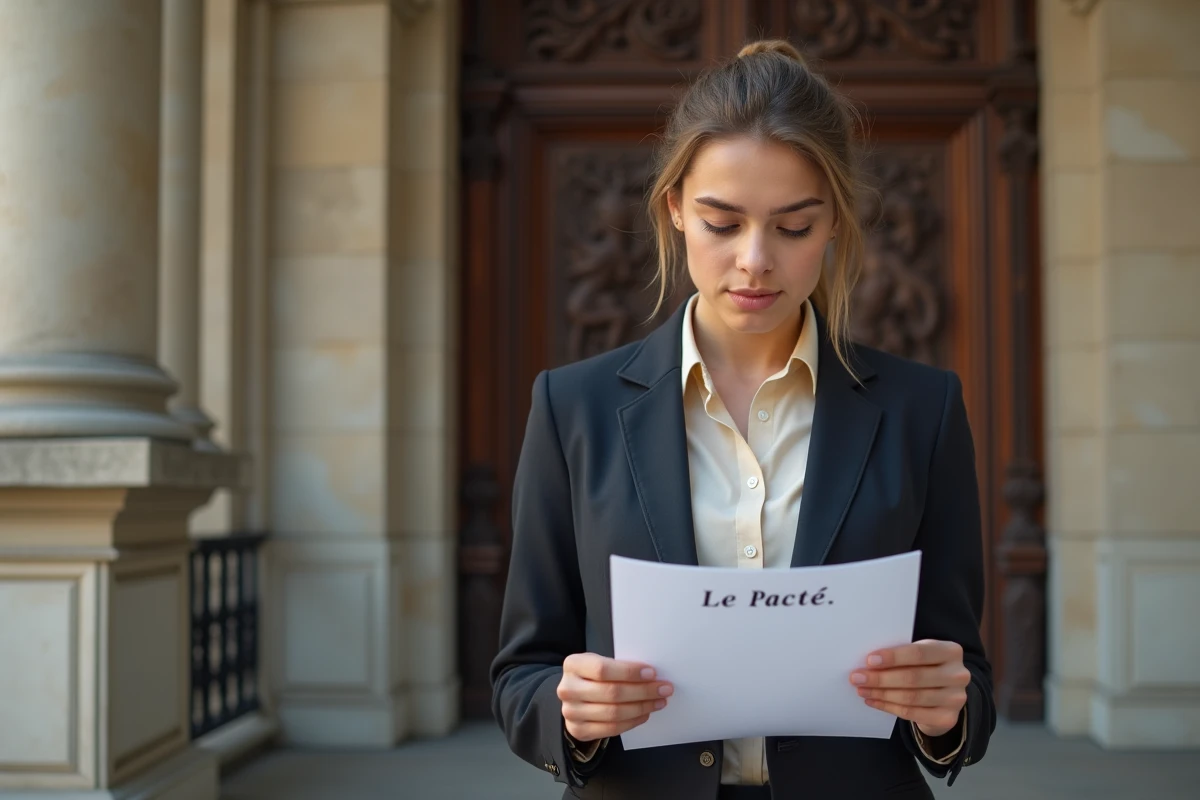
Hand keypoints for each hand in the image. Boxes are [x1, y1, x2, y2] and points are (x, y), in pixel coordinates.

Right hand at [557, 653, 672, 742]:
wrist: (574, 695)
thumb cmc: (593, 675)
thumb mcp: (599, 662)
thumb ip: (618, 667)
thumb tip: (651, 675)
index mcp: (573, 665)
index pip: (603, 669)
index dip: (629, 672)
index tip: (652, 673)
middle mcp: (567, 689)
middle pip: (612, 693)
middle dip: (643, 691)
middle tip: (664, 689)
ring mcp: (571, 712)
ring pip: (614, 713)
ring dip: (642, 707)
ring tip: (658, 702)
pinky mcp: (578, 730)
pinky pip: (611, 729)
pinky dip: (632, 722)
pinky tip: (644, 714)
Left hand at [850, 639, 969, 738]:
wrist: (945, 694)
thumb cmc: (926, 667)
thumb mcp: (921, 655)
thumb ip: (902, 655)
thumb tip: (868, 663)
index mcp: (951, 651)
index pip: (919, 653)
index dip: (893, 657)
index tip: (869, 660)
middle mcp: (958, 675)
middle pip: (913, 677)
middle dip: (881, 678)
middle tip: (857, 678)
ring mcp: (955, 699)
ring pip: (911, 697)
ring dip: (881, 694)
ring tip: (862, 690)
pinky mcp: (947, 718)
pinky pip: (912, 713)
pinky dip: (888, 707)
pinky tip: (873, 701)